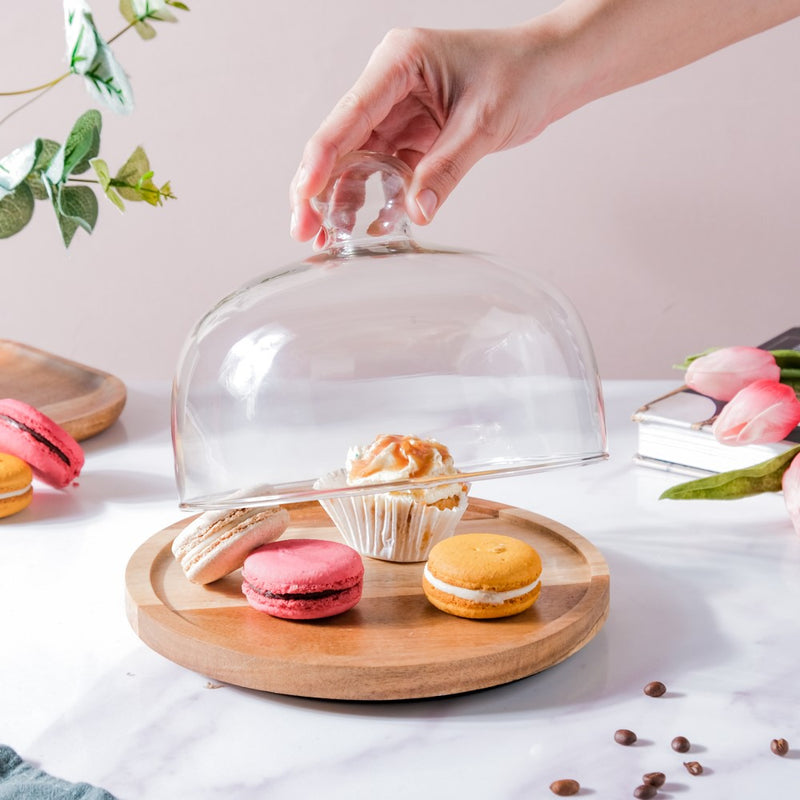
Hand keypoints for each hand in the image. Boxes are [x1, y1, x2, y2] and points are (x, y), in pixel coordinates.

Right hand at [289, 21, 569, 242]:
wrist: (551, 73)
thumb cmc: (522, 75)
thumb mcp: (483, 123)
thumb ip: (446, 169)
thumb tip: (415, 214)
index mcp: (399, 63)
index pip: (350, 114)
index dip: (323, 157)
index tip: (305, 194)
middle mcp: (389, 86)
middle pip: (341, 141)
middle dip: (318, 187)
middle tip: (304, 228)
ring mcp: (398, 113)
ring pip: (356, 161)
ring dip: (341, 199)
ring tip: (326, 238)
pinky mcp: (412, 137)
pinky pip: (385, 172)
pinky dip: (377, 200)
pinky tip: (370, 229)